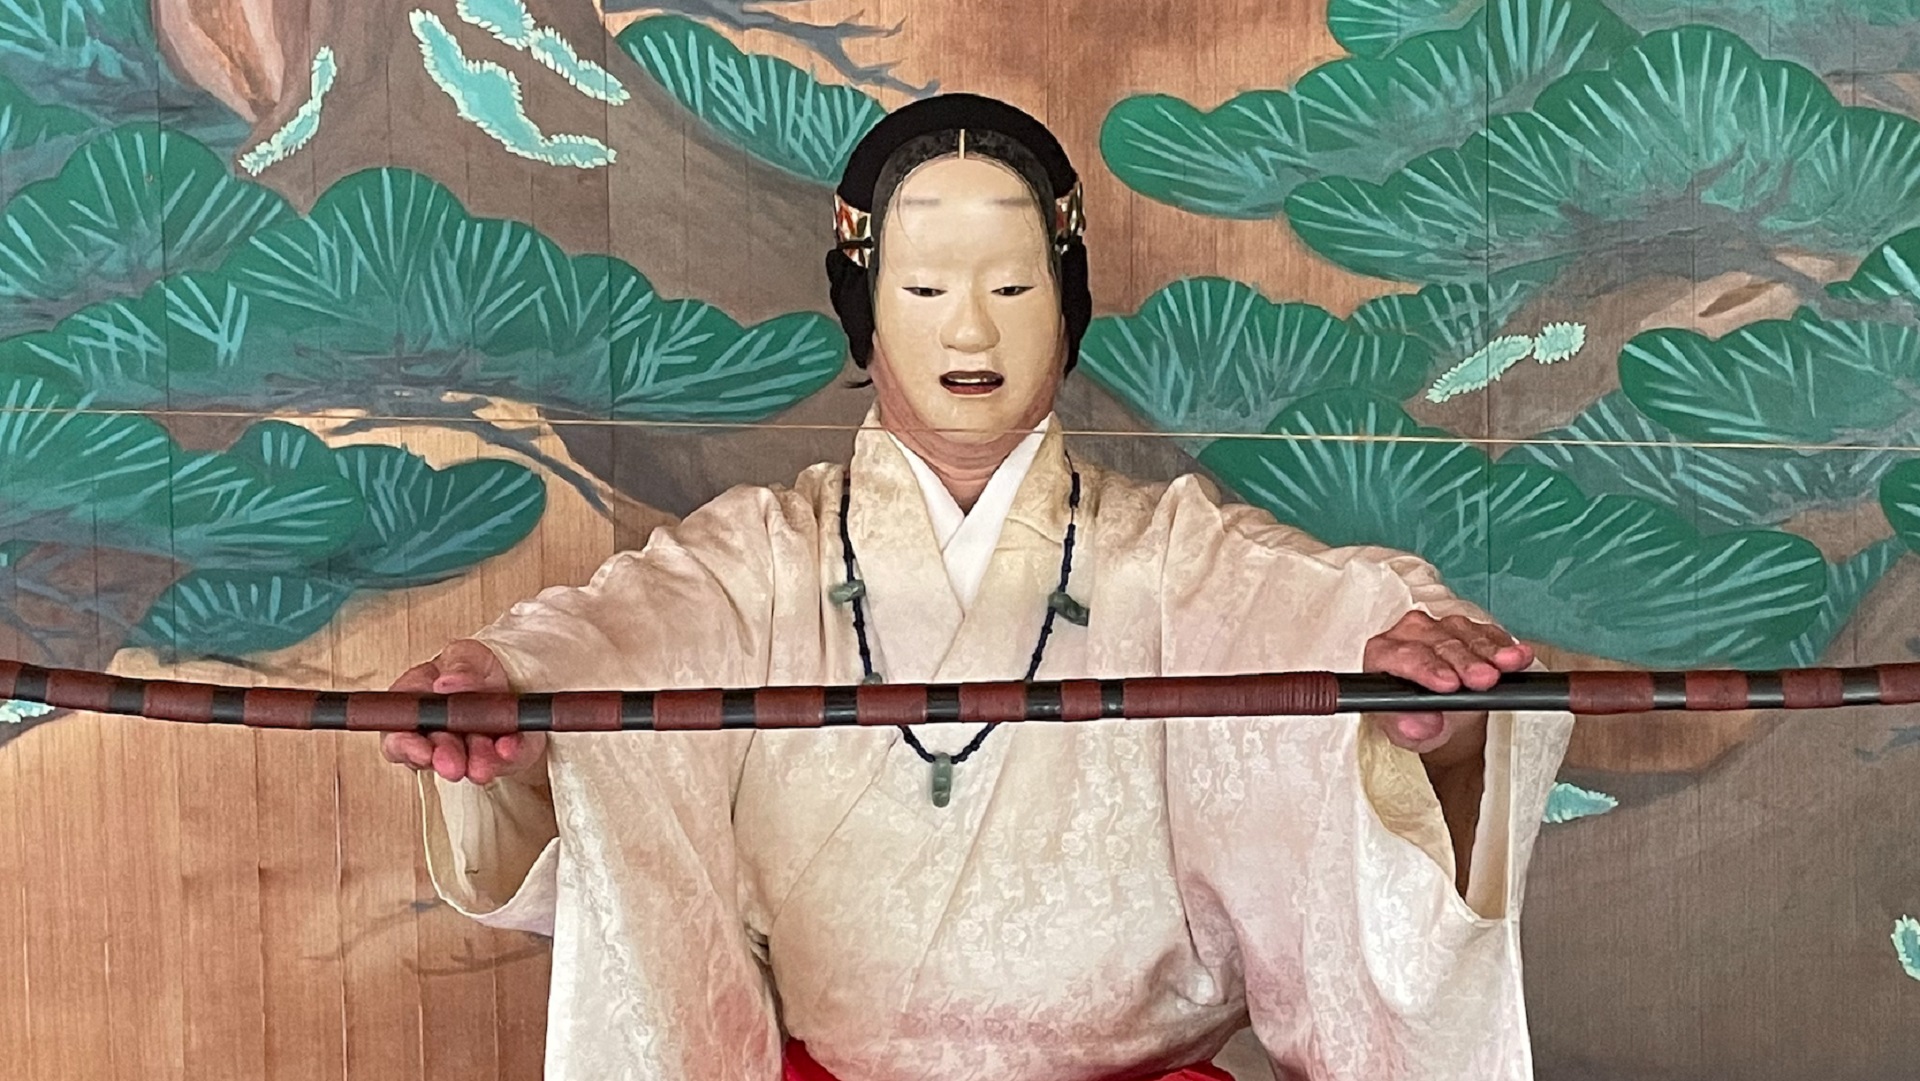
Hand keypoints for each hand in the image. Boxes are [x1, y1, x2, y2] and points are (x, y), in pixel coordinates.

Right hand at [380, 639, 546, 785]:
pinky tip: (509, 748)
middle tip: (453, 764)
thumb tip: (447, 682)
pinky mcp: (498, 756)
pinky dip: (509, 754)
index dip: (406, 746)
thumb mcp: (465, 655)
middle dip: (445, 757)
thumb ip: (458, 667)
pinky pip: (504, 759)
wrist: (514, 678)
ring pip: (466, 762)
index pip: (397, 734)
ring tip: (483, 764)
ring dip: (475, 762)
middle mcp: (437, 733)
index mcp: (417, 704)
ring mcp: (466, 749)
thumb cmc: (475, 667)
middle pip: (432, 753)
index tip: (423, 751)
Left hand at [1362, 610, 1532, 761]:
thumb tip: (1418, 725)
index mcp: (1382, 655)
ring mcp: (1440, 628)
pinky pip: (1486, 632)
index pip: (1403, 656)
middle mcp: (1409, 635)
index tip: (1449, 685)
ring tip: (1509, 664)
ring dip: (1489, 651)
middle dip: (1464, 662)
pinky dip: (1503, 645)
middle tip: (1485, 679)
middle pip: (1438, 643)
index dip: (1427, 669)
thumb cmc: (1413, 718)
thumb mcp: (1405, 732)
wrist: (1437, 716)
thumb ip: (1407, 728)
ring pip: (1465, 634)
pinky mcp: (1468, 629)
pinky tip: (1518, 655)